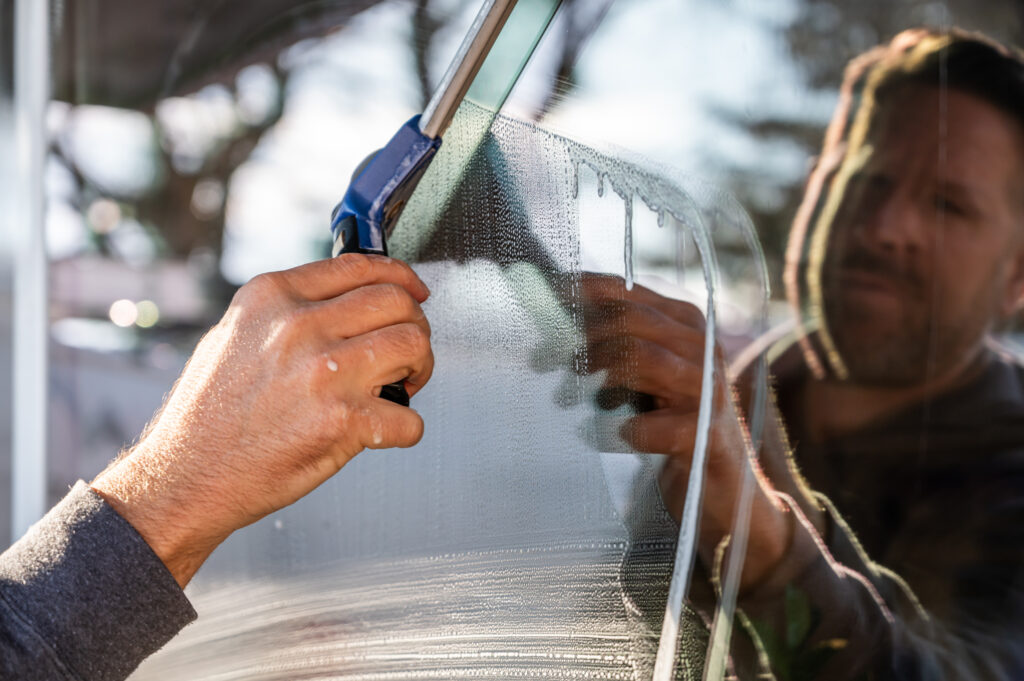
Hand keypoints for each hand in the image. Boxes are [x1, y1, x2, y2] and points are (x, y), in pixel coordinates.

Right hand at [92, 254, 433, 586]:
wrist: (184, 477)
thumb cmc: (206, 416)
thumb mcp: (232, 335)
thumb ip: (284, 313)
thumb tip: (338, 303)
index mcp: (273, 297)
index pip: (361, 266)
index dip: (401, 279)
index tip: (415, 293)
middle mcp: (300, 325)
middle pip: (397, 302)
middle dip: (414, 326)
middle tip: (406, 355)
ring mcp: (324, 371)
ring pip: (414, 344)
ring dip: (420, 368)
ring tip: (401, 388)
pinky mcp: (342, 421)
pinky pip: (409, 417)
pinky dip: (408, 428)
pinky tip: (386, 432)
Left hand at [579, 273, 791, 590]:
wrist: (721, 489)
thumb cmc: (672, 423)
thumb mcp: (646, 375)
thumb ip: (616, 345)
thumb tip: (554, 325)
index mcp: (685, 324)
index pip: (627, 290)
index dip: (583, 290)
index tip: (546, 295)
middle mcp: (702, 347)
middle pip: (633, 319)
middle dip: (587, 335)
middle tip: (554, 359)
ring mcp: (708, 391)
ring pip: (645, 356)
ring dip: (605, 373)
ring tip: (586, 394)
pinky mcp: (706, 435)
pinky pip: (656, 426)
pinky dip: (632, 431)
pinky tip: (625, 435)